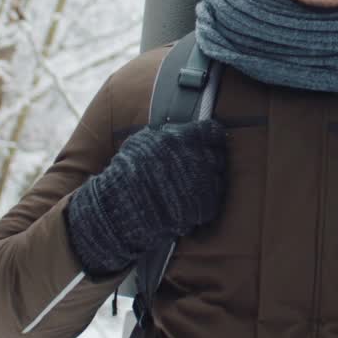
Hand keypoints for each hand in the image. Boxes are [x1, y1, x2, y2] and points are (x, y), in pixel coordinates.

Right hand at [66, 119, 226, 276]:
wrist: (118, 208)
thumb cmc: (127, 172)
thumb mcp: (143, 142)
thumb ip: (167, 134)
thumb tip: (183, 130)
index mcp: (182, 138)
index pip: (212, 131)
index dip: (212, 137)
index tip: (210, 141)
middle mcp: (196, 158)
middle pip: (218, 156)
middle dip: (210, 161)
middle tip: (198, 168)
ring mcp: (202, 183)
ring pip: (219, 180)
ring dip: (209, 183)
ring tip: (191, 189)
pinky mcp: (203, 207)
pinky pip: (212, 203)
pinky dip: (203, 204)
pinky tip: (189, 205)